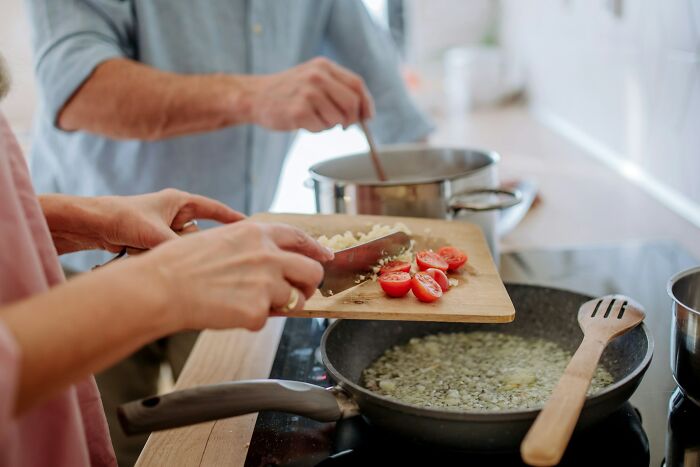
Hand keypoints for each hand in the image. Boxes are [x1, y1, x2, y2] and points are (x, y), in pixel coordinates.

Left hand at [42, 189, 243, 254]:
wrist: (88, 224)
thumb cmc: (121, 218)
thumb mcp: (156, 234)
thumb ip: (181, 249)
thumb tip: (199, 263)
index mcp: (180, 201)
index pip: (215, 209)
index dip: (233, 219)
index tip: (251, 228)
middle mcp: (175, 213)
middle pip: (198, 234)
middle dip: (191, 245)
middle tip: (189, 254)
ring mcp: (164, 228)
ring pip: (182, 247)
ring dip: (170, 253)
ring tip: (148, 249)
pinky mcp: (154, 241)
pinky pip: (168, 253)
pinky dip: (159, 257)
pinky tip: (141, 254)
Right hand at [135, 221, 333, 330]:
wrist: (160, 287)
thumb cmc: (178, 264)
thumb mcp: (219, 239)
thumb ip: (250, 247)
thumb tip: (269, 261)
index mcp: (257, 233)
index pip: (300, 238)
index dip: (315, 250)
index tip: (325, 258)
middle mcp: (268, 255)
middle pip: (312, 271)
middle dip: (307, 286)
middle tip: (296, 293)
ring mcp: (266, 283)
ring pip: (293, 300)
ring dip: (276, 305)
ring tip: (243, 302)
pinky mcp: (258, 311)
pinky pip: (265, 320)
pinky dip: (249, 321)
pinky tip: (227, 312)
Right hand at [244, 57, 374, 131]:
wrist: (255, 97)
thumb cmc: (288, 92)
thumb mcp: (312, 79)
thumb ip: (336, 89)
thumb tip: (363, 112)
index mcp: (324, 66)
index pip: (357, 84)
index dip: (366, 103)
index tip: (368, 117)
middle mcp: (317, 76)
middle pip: (352, 103)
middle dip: (352, 119)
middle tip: (344, 126)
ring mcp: (308, 93)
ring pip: (337, 119)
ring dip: (330, 125)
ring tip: (314, 118)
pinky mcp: (299, 110)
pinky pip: (321, 128)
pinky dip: (316, 130)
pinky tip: (303, 122)